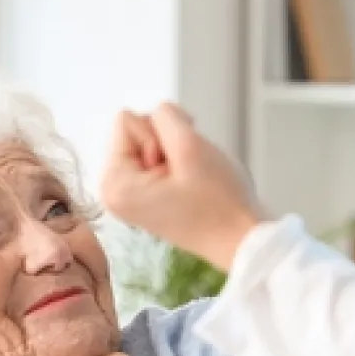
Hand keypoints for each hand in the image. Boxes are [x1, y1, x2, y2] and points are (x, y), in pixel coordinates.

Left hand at [100, 105, 267, 270]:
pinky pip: (158, 160)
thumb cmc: (219, 203)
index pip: (126, 120)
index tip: (179, 164)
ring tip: (191, 181)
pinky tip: (191, 185)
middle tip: (188, 174)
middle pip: (136, 132)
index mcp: (114, 183)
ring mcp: (130, 197)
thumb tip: (159, 113)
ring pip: (151, 144)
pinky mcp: (147, 199)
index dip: (161, 133)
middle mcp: (114, 192)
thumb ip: (165, 116)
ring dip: (176, 154)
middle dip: (167, 144)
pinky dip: (178, 165)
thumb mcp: (190, 146)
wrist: (241, 241)